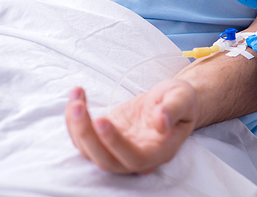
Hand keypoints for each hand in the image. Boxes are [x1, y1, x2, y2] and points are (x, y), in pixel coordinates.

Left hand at [65, 79, 196, 173]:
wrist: (170, 101)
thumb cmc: (180, 100)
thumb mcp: (182, 97)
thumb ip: (174, 109)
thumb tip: (162, 121)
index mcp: (160, 151)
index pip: (134, 157)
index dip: (115, 143)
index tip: (101, 120)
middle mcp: (137, 157)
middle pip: (105, 160)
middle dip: (87, 136)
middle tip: (78, 107)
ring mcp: (118, 151)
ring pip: (90, 152)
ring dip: (76, 126)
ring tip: (76, 96)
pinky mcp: (105, 140)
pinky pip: (84, 138)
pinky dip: (74, 119)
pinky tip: (77, 95)